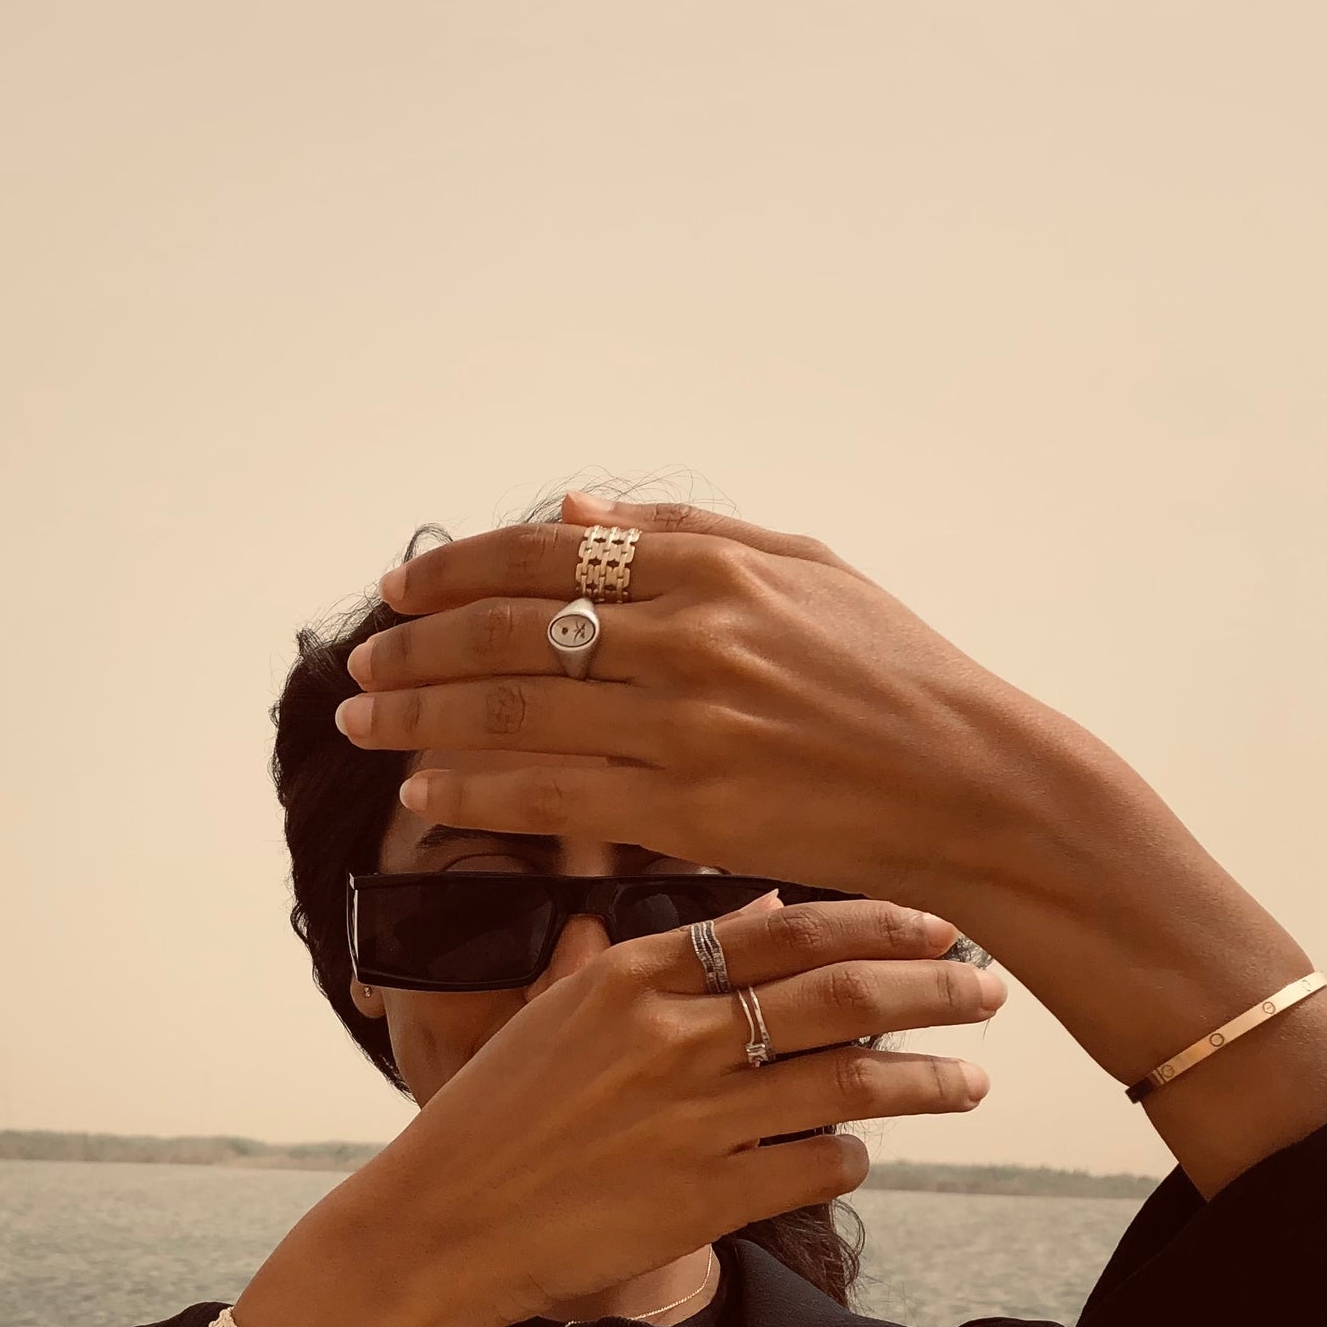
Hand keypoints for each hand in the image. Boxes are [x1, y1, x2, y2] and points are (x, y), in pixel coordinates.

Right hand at [302, 894, 1002, 1326]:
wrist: (441, 1224)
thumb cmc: (495, 1111)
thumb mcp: (558, 1008)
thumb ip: (652, 954)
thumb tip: (761, 910)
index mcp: (631, 975)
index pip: (786, 931)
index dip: (876, 925)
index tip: (936, 925)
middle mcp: (670, 1039)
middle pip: (838, 999)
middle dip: (931, 991)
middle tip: (985, 992)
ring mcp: (691, 1123)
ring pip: (847, 1086)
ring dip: (924, 1081)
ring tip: (971, 1080)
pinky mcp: (702, 1202)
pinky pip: (813, 1169)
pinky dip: (854, 1157)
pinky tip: (867, 1152)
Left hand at [340, 491, 1069, 916]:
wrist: (970, 783)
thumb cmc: (893, 674)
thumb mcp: (806, 568)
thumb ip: (683, 534)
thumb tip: (568, 515)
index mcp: (714, 566)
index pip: (546, 557)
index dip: (456, 573)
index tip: (398, 592)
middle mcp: (692, 636)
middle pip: (512, 631)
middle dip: (415, 649)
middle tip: (356, 667)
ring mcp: (688, 726)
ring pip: (518, 711)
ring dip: (422, 718)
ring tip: (362, 726)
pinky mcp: (692, 811)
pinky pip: (554, 798)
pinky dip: (478, 791)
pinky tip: (424, 794)